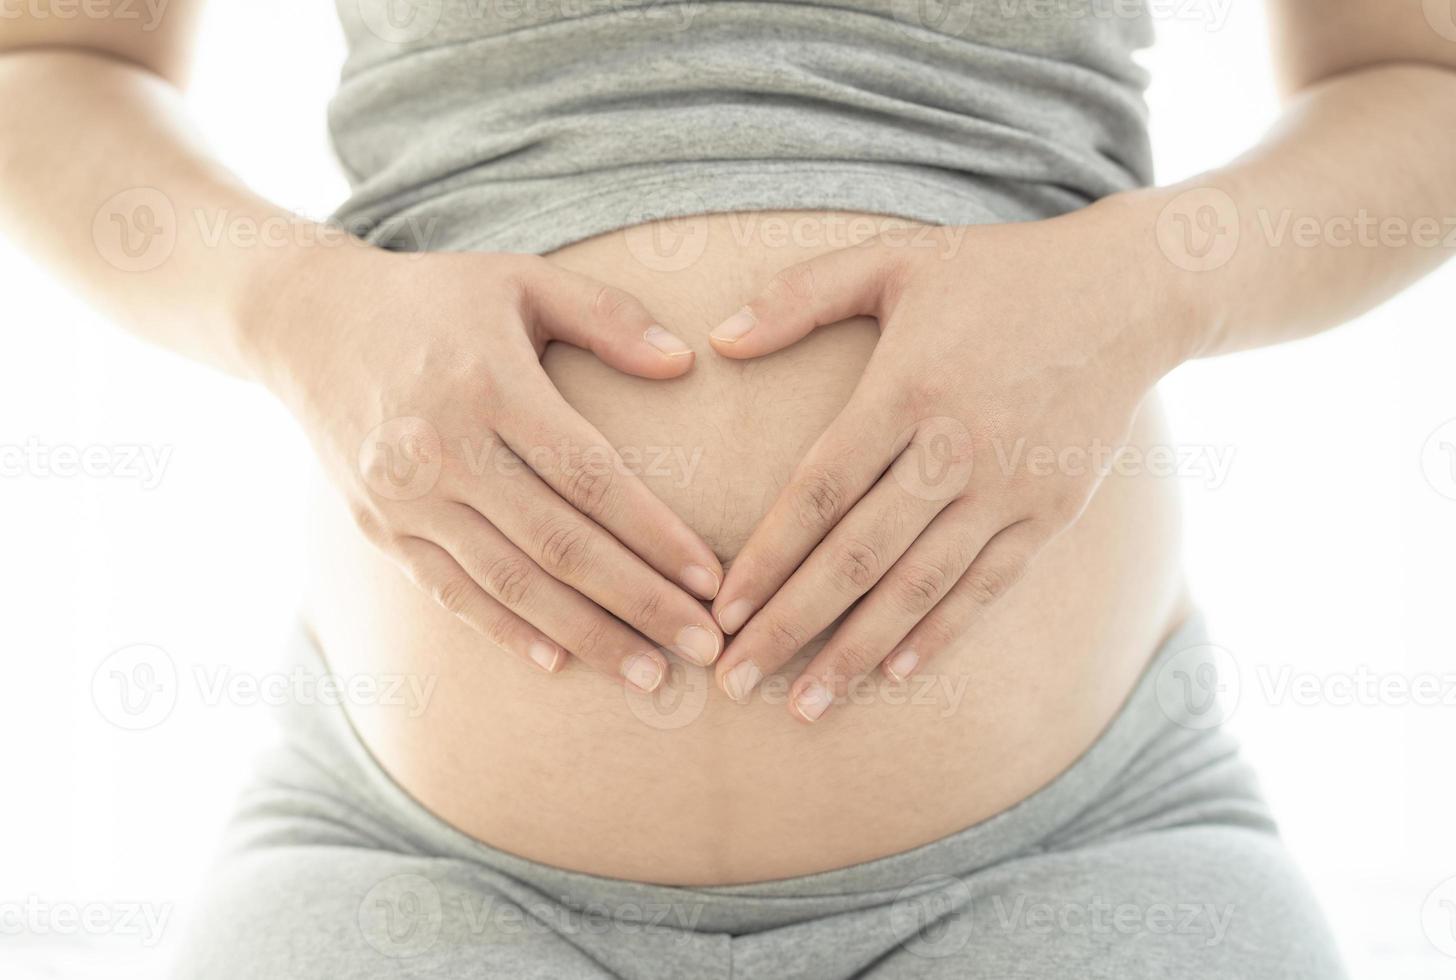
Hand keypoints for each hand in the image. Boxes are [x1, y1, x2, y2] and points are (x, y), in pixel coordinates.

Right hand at [254, 245, 724, 689]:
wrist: (309, 320)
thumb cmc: (436, 298)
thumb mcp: (521, 279)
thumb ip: (606, 315)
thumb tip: (685, 362)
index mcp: (490, 384)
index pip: (589, 477)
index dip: (655, 535)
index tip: (712, 581)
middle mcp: (444, 448)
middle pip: (558, 543)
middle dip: (639, 603)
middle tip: (703, 648)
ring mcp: (406, 497)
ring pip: (509, 582)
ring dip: (585, 636)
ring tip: (649, 675)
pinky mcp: (380, 528)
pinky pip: (451, 592)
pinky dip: (505, 631)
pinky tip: (560, 663)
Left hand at [706, 210, 1176, 720]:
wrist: (1130, 291)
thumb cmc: (996, 273)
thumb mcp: (894, 258)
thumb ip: (800, 295)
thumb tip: (717, 339)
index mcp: (907, 388)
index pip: (819, 492)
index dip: (767, 557)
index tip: (720, 609)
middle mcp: (955, 448)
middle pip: (858, 557)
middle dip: (789, 626)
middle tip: (732, 679)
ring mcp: (1009, 487)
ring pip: (919, 587)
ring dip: (855, 653)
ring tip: (802, 705)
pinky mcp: (1052, 511)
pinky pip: (987, 587)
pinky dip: (940, 634)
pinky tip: (893, 675)